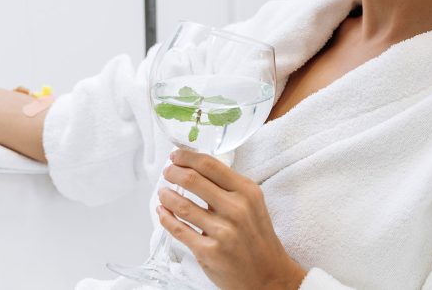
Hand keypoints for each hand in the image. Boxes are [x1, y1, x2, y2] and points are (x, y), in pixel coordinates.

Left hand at [159, 149, 307, 289]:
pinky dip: (165, 218)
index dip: (186, 157)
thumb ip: (228, 187)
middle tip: (167, 172)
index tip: (175, 155)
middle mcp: (236, 209)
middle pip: (192, 179)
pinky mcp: (209, 252)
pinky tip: (162, 212)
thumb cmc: (257, 238)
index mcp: (247, 192)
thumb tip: (195, 168)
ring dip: (166, 195)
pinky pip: (179, 230)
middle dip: (172, 172)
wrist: (269, 275)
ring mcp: (222, 231)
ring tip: (163, 192)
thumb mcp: (252, 204)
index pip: (209, 164)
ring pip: (182, 205)